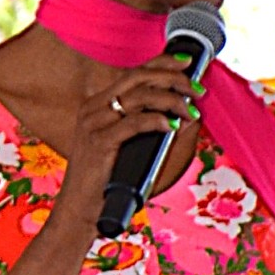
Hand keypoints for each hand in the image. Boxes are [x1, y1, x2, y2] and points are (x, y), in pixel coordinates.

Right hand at [56, 55, 202, 228]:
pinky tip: (172, 126)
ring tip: (190, 112)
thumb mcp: (128, 149)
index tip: (186, 63)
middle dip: (172, 78)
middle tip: (196, 89)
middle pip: (138, 78)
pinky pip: (134, 123)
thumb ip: (150, 130)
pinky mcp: (99, 142)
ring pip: (139, 97)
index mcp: (97, 104)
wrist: (79, 211)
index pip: (132, 73)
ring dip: (171, 101)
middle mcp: (93, 108)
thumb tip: (184, 117)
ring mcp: (93, 123)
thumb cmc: (106, 182)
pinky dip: (157, 121)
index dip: (161, 63)